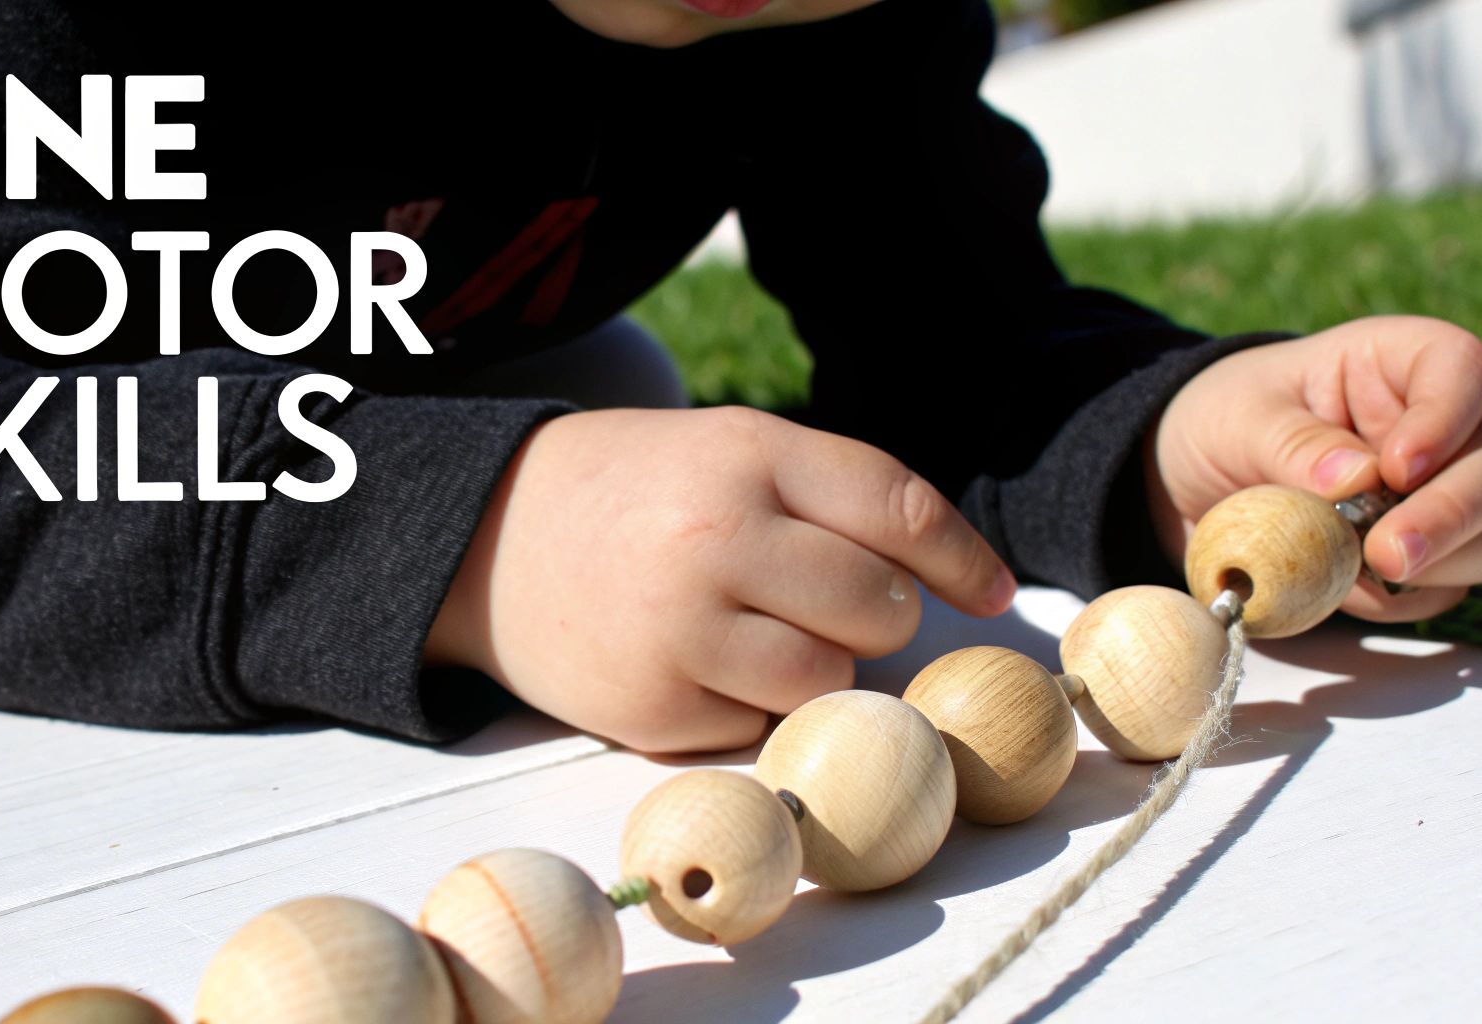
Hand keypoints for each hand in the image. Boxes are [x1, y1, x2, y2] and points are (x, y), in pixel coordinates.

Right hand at [424, 407, 1015, 752]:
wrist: (487, 539)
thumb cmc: (636, 491)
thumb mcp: (727, 450)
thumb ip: (832, 495)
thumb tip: (953, 581)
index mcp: (746, 455)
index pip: (896, 510)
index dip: (962, 558)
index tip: (994, 595)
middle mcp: (717, 536)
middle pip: (879, 606)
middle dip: (876, 613)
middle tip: (826, 599)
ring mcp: (682, 628)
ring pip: (830, 679)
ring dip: (820, 666)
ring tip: (760, 631)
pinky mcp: (653, 706)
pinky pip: (760, 725)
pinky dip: (752, 704)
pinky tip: (700, 662)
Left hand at [1147, 315, 1481, 623]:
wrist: (1190, 483)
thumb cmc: (1221, 422)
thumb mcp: (1237, 420)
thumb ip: (1292, 445)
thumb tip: (1358, 478)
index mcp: (1395, 364)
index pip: (1463, 367)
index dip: (1448, 418)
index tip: (1398, 468)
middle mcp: (1438, 426)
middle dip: (1454, 513)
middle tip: (1389, 554)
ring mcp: (1441, 494)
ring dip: (1450, 562)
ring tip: (1373, 574)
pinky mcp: (1426, 556)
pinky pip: (1450, 587)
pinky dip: (1409, 598)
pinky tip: (1350, 590)